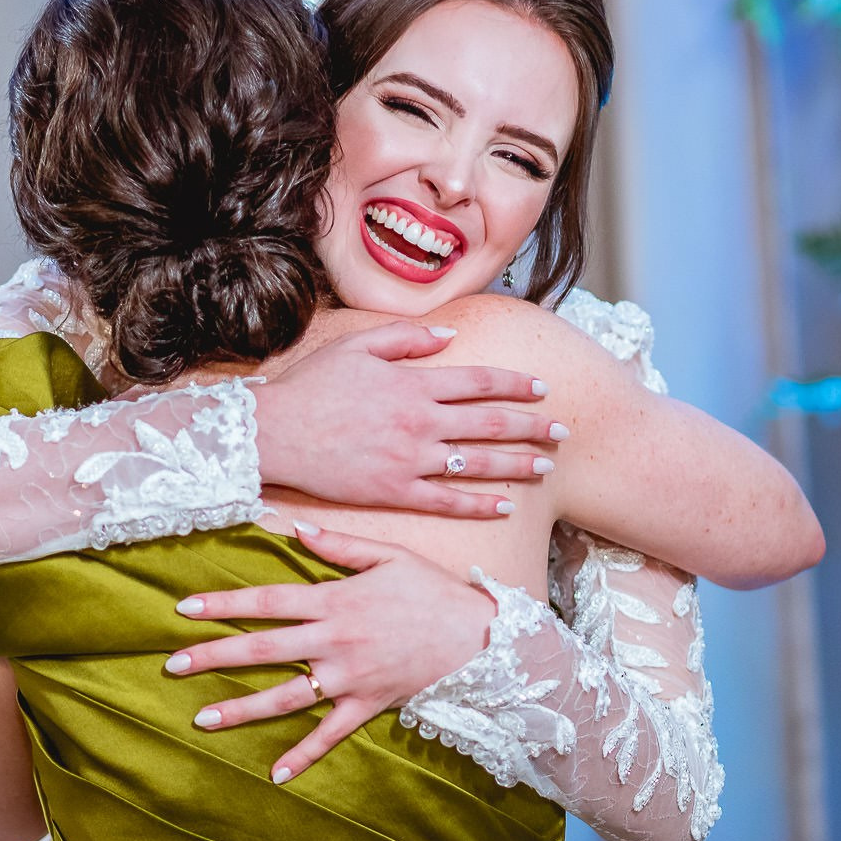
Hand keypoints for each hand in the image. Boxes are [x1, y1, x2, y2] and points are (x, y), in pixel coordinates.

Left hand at [163, 522, 498, 783]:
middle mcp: (335, 641)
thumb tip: (293, 528)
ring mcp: (350, 677)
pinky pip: (330, 735)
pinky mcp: (367, 705)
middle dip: (214, 657)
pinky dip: (304, 756)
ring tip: (202, 719)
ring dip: (242, 709)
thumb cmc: (432, 590)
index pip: (268, 601)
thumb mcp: (388, 554)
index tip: (185, 609)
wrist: (479, 636)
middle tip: (171, 665)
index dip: (224, 605)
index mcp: (335, 600)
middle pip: (264, 649)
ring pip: (286, 696)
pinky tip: (274, 774)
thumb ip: (338, 544)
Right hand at [251, 321, 563, 519]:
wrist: (276, 433)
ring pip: (478, 463)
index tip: (543, 388)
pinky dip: (480, 504)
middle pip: (491, 424)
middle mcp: (421, 421)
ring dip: (518, 465)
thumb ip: (407, 338)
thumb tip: (450, 335)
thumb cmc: (312, 386)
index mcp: (415, 383)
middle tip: (563, 431)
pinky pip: (448, 501)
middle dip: (533, 426)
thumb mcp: (358, 346)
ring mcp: (410, 459)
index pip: (481, 382)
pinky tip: (506, 505)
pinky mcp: (395, 491)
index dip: (517, 384)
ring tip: (546, 467)